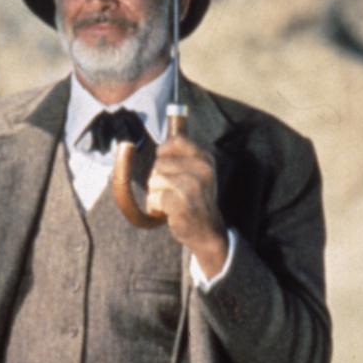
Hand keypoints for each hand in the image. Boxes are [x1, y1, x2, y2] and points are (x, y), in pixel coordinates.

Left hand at [146, 136, 227, 278]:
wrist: (208, 232)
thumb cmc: (197, 202)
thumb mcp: (197, 173)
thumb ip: (183, 153)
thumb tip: (170, 129)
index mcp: (205, 159)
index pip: (176, 142)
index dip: (164, 154)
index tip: (168, 169)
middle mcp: (201, 170)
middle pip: (159, 163)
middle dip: (159, 180)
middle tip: (173, 193)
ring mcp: (191, 186)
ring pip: (154, 180)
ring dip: (156, 194)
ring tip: (171, 203)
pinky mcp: (180, 202)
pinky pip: (153, 197)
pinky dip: (155, 207)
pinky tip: (167, 212)